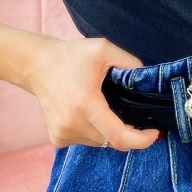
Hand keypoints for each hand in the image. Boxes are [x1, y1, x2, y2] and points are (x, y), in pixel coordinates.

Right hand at [28, 36, 158, 150]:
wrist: (36, 65)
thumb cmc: (71, 56)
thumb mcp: (104, 49)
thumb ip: (130, 63)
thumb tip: (147, 80)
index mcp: (86, 105)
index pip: (119, 137)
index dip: (141, 140)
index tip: (154, 133)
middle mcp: (72, 124)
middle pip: (112, 140)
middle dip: (127, 131)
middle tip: (132, 113)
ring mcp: (63, 134)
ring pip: (100, 142)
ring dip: (109, 130)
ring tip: (104, 106)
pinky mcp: (57, 138)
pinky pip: (87, 141)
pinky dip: (95, 131)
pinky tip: (88, 112)